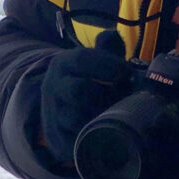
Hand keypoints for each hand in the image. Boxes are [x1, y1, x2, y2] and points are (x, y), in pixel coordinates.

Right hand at [40, 30, 130, 164]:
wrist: (60, 109)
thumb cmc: (86, 80)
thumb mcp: (95, 60)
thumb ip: (107, 46)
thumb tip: (112, 37)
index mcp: (63, 64)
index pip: (81, 59)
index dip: (106, 64)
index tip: (125, 72)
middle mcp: (53, 89)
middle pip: (78, 91)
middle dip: (104, 94)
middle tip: (121, 97)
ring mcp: (54, 115)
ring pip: (79, 119)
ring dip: (102, 118)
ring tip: (117, 115)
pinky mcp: (58, 140)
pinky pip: (79, 142)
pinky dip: (96, 139)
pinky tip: (107, 132)